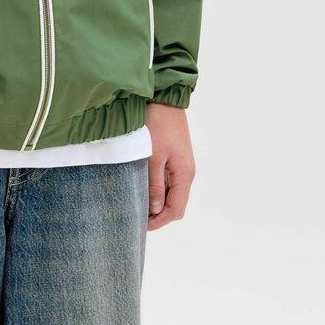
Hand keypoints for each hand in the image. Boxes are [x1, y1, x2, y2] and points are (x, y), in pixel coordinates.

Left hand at [145, 102, 195, 229]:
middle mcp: (186, 173)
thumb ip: (155, 184)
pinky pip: (169, 182)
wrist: (166, 99)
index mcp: (184, 174)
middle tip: (137, 218)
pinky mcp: (175, 158)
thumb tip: (156, 210)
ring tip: (137, 205)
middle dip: (159, 216)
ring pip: (172, 194)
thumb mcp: (153, 156)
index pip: (176, 210)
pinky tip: (143, 189)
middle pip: (176, 205)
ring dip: (158, 203)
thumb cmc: (158, 125)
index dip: (160, 222)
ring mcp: (182, 165)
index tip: (141, 226)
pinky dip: (158, 190)